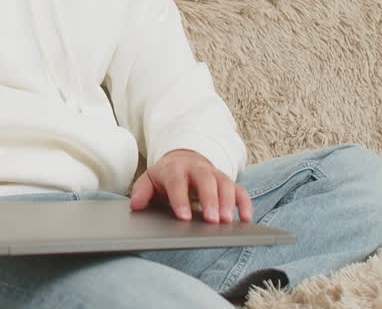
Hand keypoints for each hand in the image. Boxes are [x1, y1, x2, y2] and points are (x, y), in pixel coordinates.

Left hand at [129, 149, 252, 223]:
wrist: (182, 160)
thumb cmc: (165, 177)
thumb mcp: (148, 182)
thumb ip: (141, 193)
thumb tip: (135, 206)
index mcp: (174, 168)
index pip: (177, 182)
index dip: (181, 199)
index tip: (184, 218)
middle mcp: (196, 168)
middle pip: (205, 180)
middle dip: (209, 200)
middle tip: (211, 221)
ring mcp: (214, 174)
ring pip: (225, 184)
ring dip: (228, 202)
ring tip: (227, 222)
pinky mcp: (227, 181)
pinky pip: (240, 190)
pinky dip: (245, 203)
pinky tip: (246, 219)